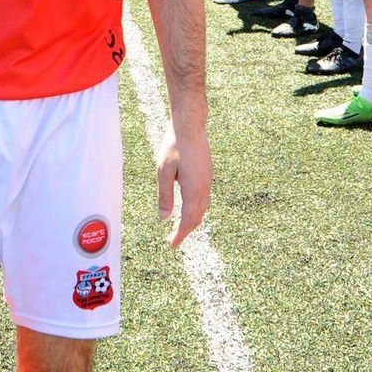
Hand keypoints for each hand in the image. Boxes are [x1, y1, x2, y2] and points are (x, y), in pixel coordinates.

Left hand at [157, 131, 211, 248]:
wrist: (190, 126)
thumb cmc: (173, 147)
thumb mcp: (163, 171)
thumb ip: (164, 196)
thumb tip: (164, 218)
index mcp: (193, 189)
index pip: (188, 220)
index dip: (180, 235)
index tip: (172, 245)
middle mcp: (204, 188)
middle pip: (197, 217)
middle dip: (186, 231)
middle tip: (173, 241)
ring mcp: (208, 181)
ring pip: (202, 208)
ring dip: (192, 220)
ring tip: (180, 228)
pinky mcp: (208, 174)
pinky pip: (204, 199)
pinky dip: (196, 209)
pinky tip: (188, 208)